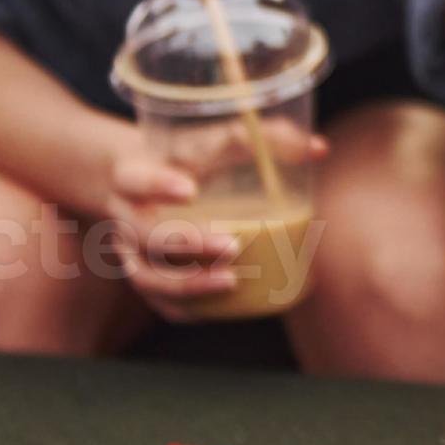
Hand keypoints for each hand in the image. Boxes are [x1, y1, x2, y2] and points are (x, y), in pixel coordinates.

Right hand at [99, 118, 326, 319]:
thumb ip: (263, 138)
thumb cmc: (188, 157)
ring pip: (147, 276)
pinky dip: (189, 307)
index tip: (190, 189)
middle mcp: (125, 215)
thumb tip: (319, 150)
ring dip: (187, 284)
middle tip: (231, 245)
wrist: (137, 179)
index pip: (136, 178)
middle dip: (187, 243)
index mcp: (134, 173)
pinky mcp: (142, 275)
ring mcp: (128, 251)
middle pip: (145, 235)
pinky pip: (159, 301)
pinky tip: (223, 303)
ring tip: (231, 281)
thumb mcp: (213, 137)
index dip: (158, 184)